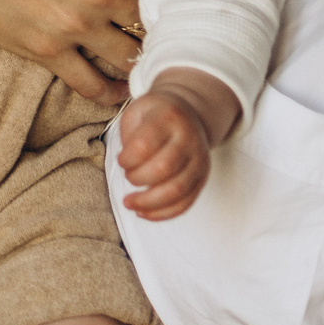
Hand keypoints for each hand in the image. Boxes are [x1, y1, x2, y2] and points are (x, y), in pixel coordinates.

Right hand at [0, 0, 153, 100]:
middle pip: (154, 18)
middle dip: (163, 21)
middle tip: (168, 25)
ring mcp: (73, 26)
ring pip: (130, 55)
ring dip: (141, 55)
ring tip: (146, 55)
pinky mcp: (45, 51)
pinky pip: (92, 83)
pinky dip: (110, 90)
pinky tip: (119, 88)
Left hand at [115, 68, 236, 219]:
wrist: (189, 114)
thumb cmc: (155, 116)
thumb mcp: (137, 111)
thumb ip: (127, 130)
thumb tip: (121, 152)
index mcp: (169, 118)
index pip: (145, 145)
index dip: (127, 159)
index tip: (121, 160)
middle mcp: (189, 139)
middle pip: (163, 169)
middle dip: (137, 178)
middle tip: (128, 176)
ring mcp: (199, 160)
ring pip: (177, 190)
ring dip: (148, 202)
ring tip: (129, 203)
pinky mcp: (202, 178)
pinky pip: (186, 203)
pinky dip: (163, 213)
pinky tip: (144, 213)